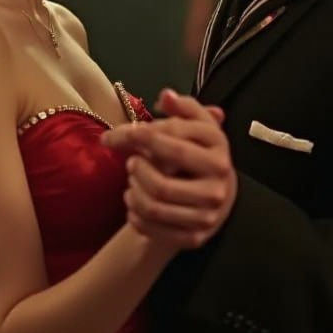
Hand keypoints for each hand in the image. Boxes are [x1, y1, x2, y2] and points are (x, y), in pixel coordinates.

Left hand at [102, 90, 236, 248]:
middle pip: (161, 181)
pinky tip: (133, 202)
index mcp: (219, 148)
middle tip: (130, 162)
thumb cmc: (196, 153)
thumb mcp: (195, 126)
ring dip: (133, 191)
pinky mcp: (195, 236)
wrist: (214, 196)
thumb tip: (165, 96)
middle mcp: (219, 184)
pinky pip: (152, 227)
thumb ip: (182, 108)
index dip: (136, 134)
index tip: (113, 136)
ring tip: (132, 181)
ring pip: (154, 206)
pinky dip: (134, 214)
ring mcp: (208, 213)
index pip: (170, 138)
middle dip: (136, 170)